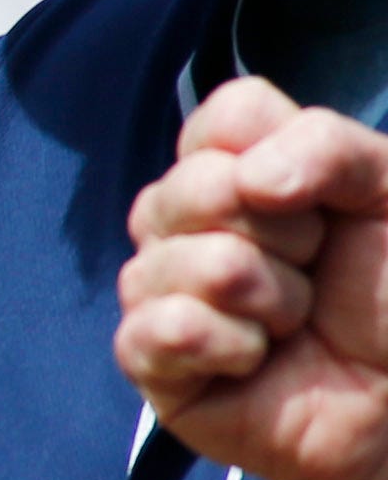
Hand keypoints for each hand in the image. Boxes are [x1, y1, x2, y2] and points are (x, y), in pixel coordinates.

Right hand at [119, 77, 387, 479]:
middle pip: (193, 186)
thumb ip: (329, 148)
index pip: (224, 116)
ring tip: (294, 325)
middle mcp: (190, 223)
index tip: (324, 202)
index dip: (279, 154)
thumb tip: (249, 180)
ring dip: (265, 299)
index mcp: (244, 169)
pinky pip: (157, 329)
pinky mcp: (150, 360)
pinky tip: (253, 363)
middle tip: (316, 271)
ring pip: (174, 261)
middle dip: (280, 235)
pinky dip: (226, 346)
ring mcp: (162, 289)